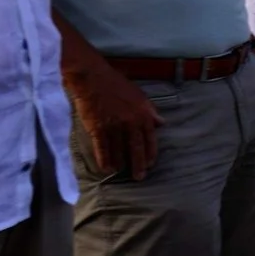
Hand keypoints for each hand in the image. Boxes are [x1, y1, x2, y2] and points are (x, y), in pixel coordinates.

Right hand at [67, 59, 161, 179]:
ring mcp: (114, 126)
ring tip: (121, 171)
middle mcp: (131, 122)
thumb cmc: (116, 84)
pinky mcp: (98, 129)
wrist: (92, 78)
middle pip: (136, 148)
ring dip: (120, 163)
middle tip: (139, 177)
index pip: (150, 138)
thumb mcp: (139, 96)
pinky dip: (104, 160)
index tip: (151, 164)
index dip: (150, 153)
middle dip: (138, 164)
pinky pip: (102, 149)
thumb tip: (161, 124)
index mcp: (143, 114)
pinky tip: (106, 168)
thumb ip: (150, 111)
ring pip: (119, 151)